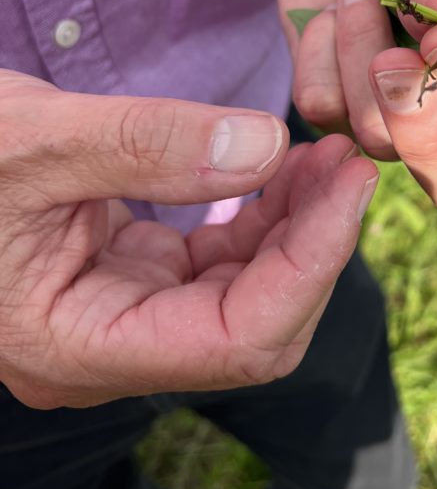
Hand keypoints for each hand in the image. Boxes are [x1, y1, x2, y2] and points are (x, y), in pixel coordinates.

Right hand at [0, 71, 377, 407]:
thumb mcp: (34, 139)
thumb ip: (149, 146)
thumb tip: (268, 146)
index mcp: (78, 346)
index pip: (237, 339)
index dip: (311, 263)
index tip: (351, 182)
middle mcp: (108, 348)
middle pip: (254, 326)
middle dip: (313, 247)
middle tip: (349, 162)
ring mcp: (121, 316)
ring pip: (243, 294)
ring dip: (292, 228)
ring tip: (324, 156)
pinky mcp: (128, 279)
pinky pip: (215, 264)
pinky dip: (256, 218)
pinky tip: (279, 169)